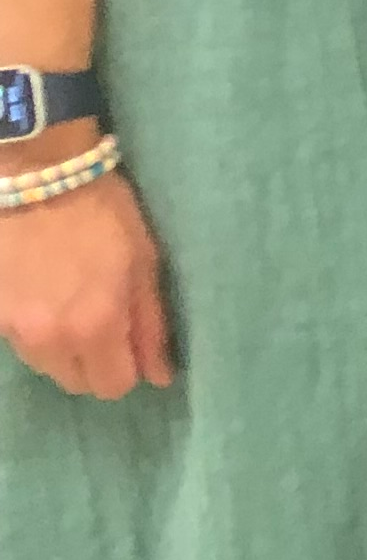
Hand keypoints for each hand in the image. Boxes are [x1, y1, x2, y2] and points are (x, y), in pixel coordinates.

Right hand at [0, 171, 174, 396]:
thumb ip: (150, 324)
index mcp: (96, 327)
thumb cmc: (101, 210)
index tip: (131, 343)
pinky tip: (42, 295)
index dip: (127, 369)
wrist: (33, 172)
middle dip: (94, 363)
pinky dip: (32, 329)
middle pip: (75, 382)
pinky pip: (17, 341)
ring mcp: (12, 328)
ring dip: (61, 348)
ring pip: (44, 364)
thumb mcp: (142, 261)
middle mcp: (50, 339)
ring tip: (69, 305)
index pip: (113, 387)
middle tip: (102, 323)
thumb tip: (160, 375)